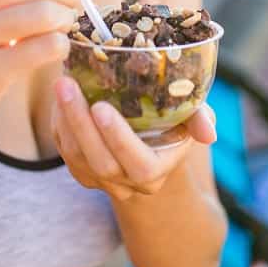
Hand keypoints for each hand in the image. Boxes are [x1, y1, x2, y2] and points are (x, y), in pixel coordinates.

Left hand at [51, 75, 216, 200]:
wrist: (151, 141)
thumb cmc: (175, 121)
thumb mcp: (192, 116)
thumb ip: (200, 120)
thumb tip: (209, 134)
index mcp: (156, 171)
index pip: (138, 164)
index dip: (119, 138)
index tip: (101, 107)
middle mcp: (127, 183)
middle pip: (100, 162)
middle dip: (80, 123)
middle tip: (67, 85)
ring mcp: (101, 180)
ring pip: (76, 157)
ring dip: (65, 120)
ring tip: (61, 83)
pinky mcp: (80, 171)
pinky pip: (64, 151)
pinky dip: (59, 123)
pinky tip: (59, 95)